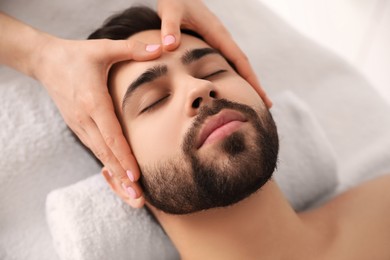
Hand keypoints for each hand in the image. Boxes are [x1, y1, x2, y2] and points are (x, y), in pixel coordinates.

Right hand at [33, 36, 161, 207]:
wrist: (45, 61)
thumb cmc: (77, 55)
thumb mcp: (104, 48)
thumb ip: (132, 49)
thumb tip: (161, 47)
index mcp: (93, 102)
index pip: (111, 136)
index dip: (124, 157)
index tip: (136, 177)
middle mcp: (84, 118)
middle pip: (106, 153)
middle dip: (122, 177)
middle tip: (138, 197)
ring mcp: (79, 124)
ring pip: (100, 154)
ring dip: (115, 175)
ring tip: (131, 194)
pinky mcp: (77, 126)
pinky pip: (95, 148)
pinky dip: (107, 164)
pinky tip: (117, 176)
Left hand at [157, 0, 271, 107]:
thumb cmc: (174, 0)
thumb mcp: (170, 11)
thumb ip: (169, 28)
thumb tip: (170, 46)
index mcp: (217, 32)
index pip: (239, 59)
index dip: (250, 79)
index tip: (260, 96)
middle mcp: (222, 37)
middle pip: (243, 64)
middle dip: (255, 84)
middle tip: (266, 106)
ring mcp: (218, 40)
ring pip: (236, 64)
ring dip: (247, 80)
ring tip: (254, 100)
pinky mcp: (211, 42)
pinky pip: (227, 61)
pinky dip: (234, 74)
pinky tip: (232, 86)